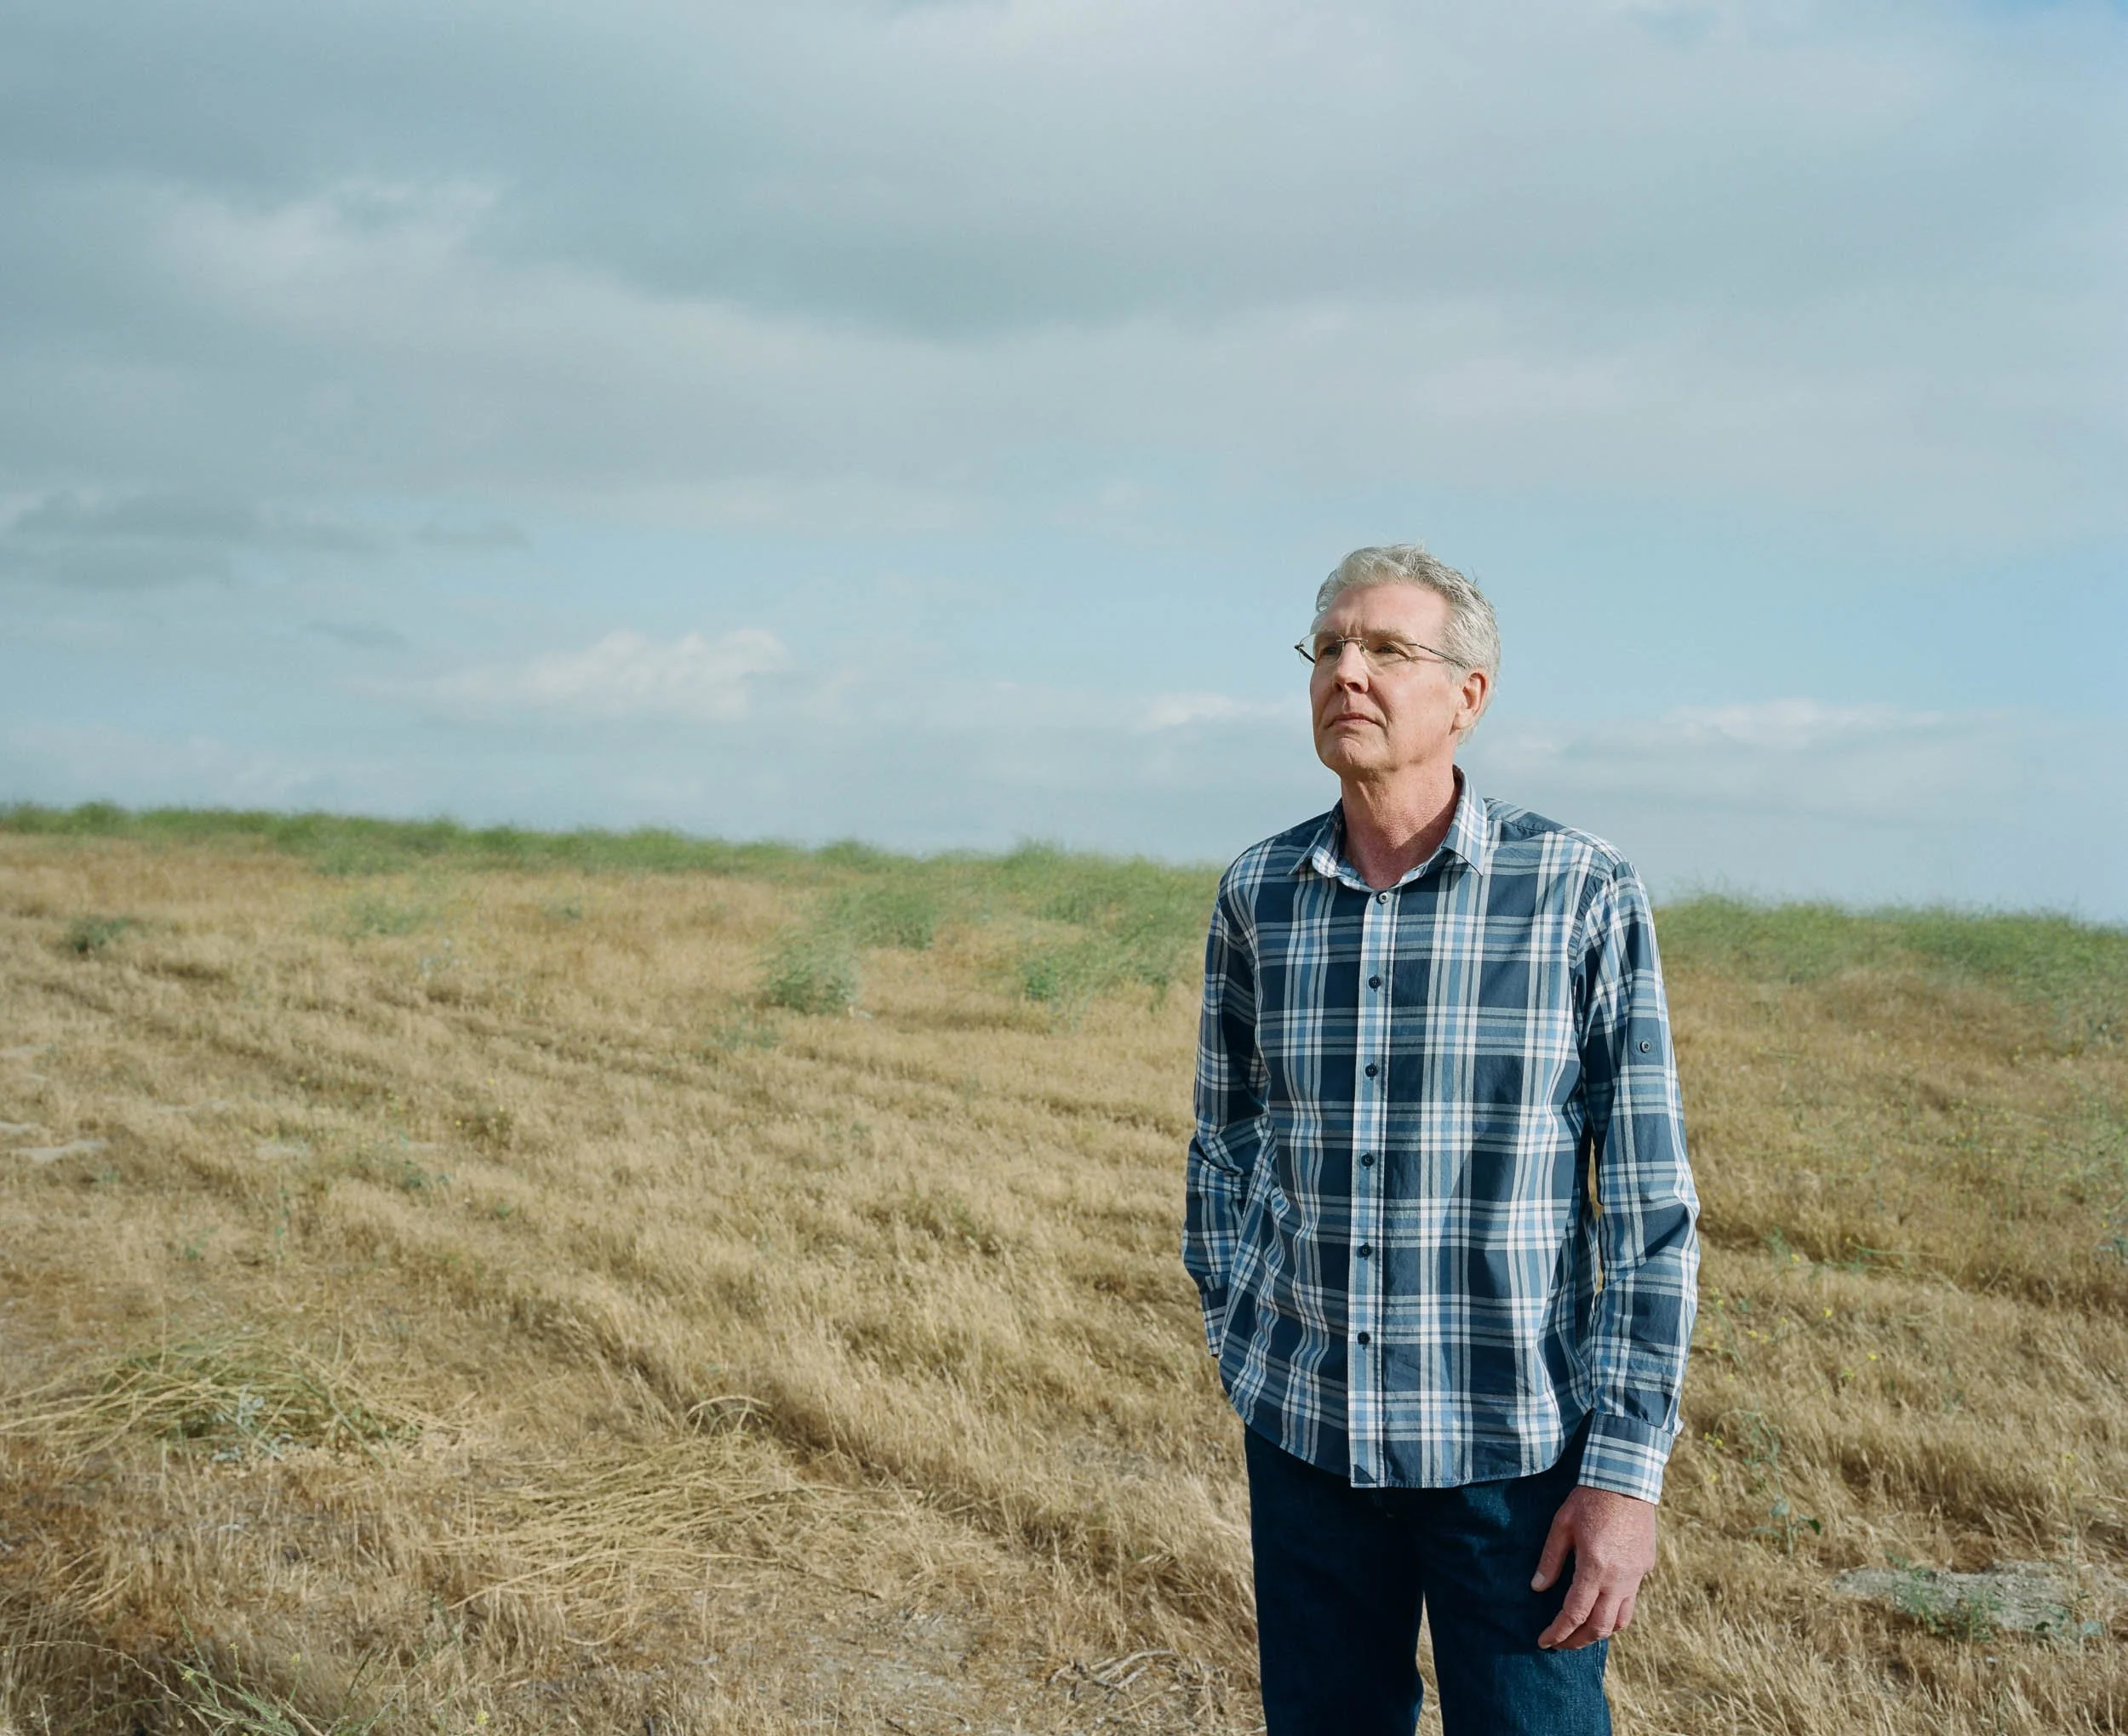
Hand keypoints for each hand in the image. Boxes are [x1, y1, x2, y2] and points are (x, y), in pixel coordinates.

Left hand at [1531, 1484, 1657, 1648]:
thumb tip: (1537, 1588)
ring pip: (1620, 1620)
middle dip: (1577, 1641)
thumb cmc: (1589, 1499)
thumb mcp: (1561, 1525)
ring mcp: (1636, 1575)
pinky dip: (1614, 1612)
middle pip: (1599, 1627)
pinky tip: (1600, 1605)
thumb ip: (1550, 1560)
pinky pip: (1631, 1600)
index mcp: (1595, 1568)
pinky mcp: (1645, 1567)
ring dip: (1599, 1632)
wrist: (1627, 1480)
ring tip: (1580, 1633)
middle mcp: (1619, 1578)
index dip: (1558, 1632)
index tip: (1544, 1641)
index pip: (1575, 1614)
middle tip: (1560, 1644)